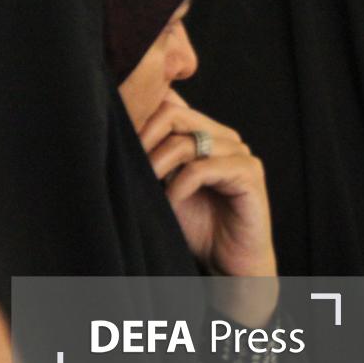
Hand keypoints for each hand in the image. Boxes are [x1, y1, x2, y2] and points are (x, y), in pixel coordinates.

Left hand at [136, 91, 277, 294]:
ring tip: (149, 190)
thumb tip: (113, 131)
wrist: (230, 262)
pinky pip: (203, 169)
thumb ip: (151, 158)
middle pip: (173, 113)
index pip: (170, 100)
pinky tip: (171, 203)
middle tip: (129, 168)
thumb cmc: (196, 226)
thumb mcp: (163, 186)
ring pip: (186, 142)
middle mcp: (223, 136)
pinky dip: (179, 187)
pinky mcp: (250, 173)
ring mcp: (239, 152)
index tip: (119, 142)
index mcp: (203, 133)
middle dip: (142, 140)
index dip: (140, 113)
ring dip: (157, 167)